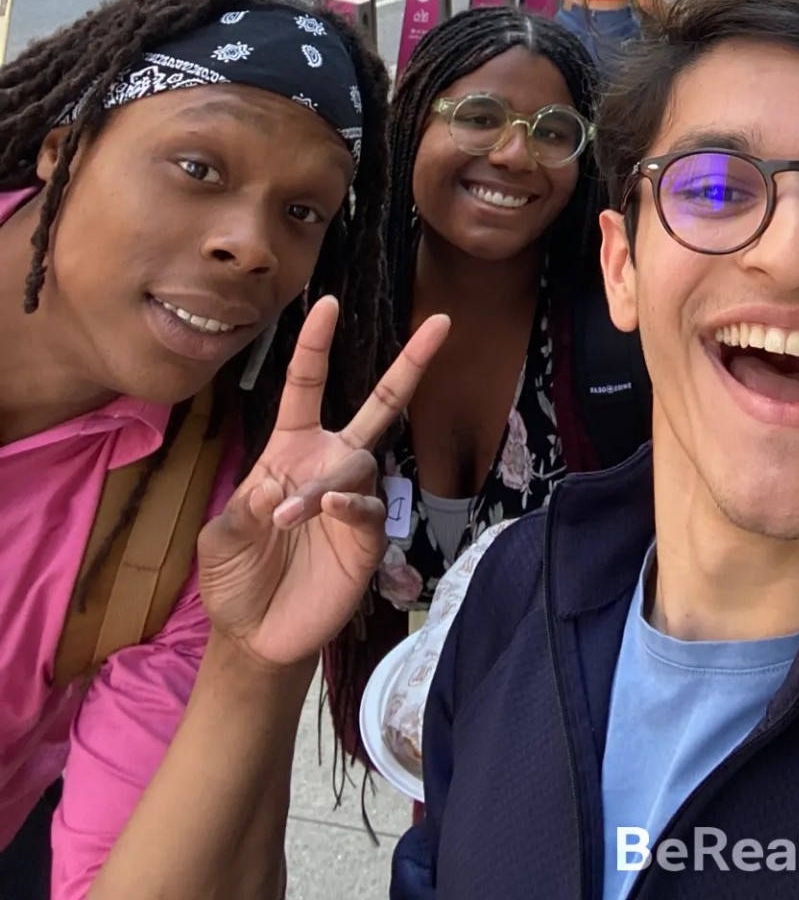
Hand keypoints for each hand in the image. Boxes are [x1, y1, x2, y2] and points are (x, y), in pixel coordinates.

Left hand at [196, 297, 449, 670]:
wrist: (256, 635)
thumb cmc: (235, 576)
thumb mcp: (219, 539)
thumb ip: (241, 509)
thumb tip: (274, 488)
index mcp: (291, 450)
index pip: (306, 386)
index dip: (316, 345)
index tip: (327, 301)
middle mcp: (330, 464)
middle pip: (379, 404)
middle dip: (411, 363)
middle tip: (442, 322)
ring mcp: (353, 499)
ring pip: (358, 464)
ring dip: (324, 483)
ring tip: (291, 515)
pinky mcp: (367, 537)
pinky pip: (370, 507)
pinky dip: (350, 504)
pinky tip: (329, 511)